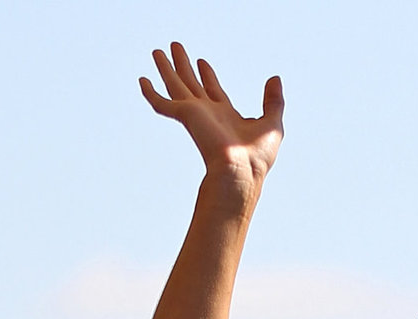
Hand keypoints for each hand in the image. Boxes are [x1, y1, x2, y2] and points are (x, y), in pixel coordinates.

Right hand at [139, 44, 282, 206]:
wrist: (240, 171)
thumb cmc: (257, 158)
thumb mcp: (273, 124)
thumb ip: (274, 101)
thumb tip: (275, 79)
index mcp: (226, 117)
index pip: (213, 91)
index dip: (207, 76)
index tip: (202, 62)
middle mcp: (208, 114)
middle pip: (192, 84)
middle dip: (184, 65)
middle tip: (176, 47)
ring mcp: (195, 115)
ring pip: (176, 86)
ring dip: (166, 69)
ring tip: (157, 51)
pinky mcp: (185, 116)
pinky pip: (162, 103)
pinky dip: (151, 93)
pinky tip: (143, 81)